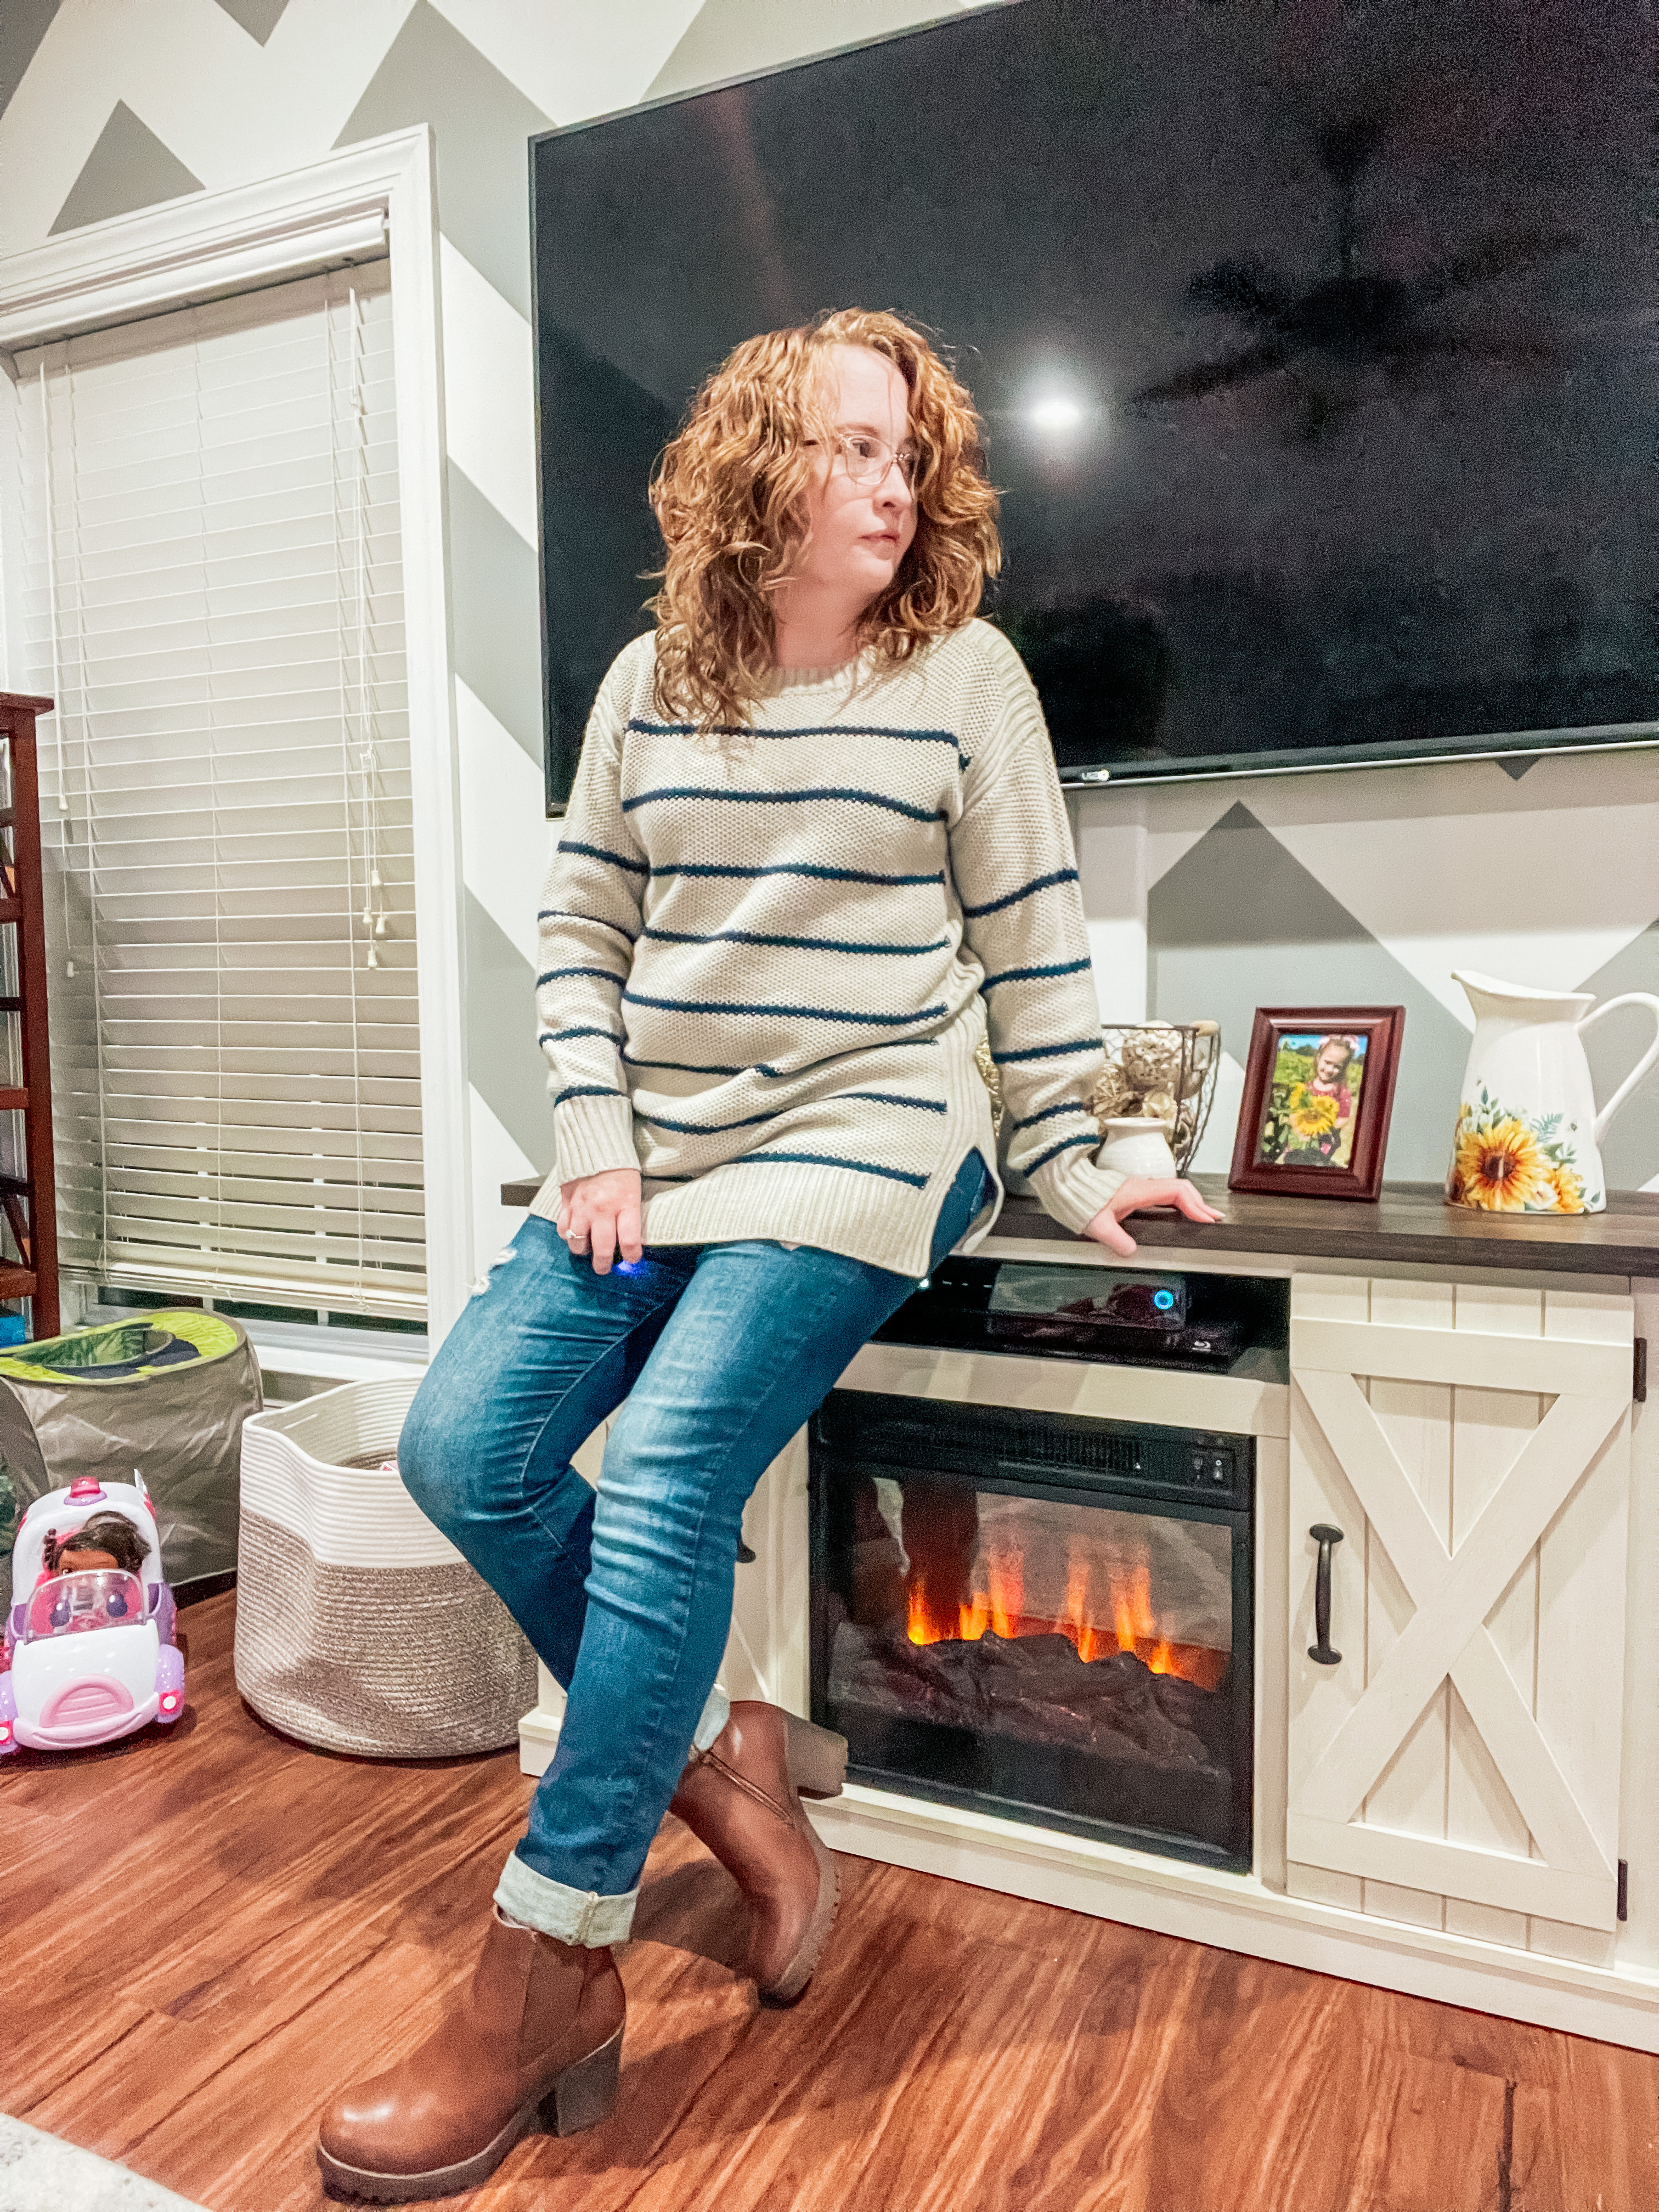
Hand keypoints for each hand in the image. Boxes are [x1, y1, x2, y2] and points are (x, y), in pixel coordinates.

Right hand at [557, 1168, 642, 1273]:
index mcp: (625, 1204)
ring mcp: (582, 1207)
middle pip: (603, 1249)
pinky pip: (562, 1227)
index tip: (632, 1259)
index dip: (632, 1256)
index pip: (630, 1241)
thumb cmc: (619, 1167)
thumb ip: (631, 1215)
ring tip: (587, 1250)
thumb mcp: (635, 1190)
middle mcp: (603, 1209)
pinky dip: (567, 1234)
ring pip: (578, 1242)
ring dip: (583, 1250)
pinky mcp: (567, 1201)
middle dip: (603, 1265)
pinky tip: (573, 1233)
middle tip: (604, 1268)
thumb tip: (630, 1239)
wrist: (596, 1143)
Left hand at [1082, 1176, 1223, 1257]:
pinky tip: (1180, 1211)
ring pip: (1174, 1189)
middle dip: (1200, 1203)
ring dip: (1191, 1201)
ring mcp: (1140, 1187)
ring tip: (1204, 1215)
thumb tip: (1131, 1251)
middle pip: (1181, 1188)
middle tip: (1214, 1218)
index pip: (1176, 1192)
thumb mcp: (1099, 1225)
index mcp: (1139, 1190)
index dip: (1194, 1205)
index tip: (1205, 1219)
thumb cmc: (1082, 1201)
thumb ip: (1116, 1240)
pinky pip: (1165, 1192)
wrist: (1069, 1186)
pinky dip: (1179, 1201)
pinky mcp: (1136, 1191)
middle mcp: (1143, 1186)